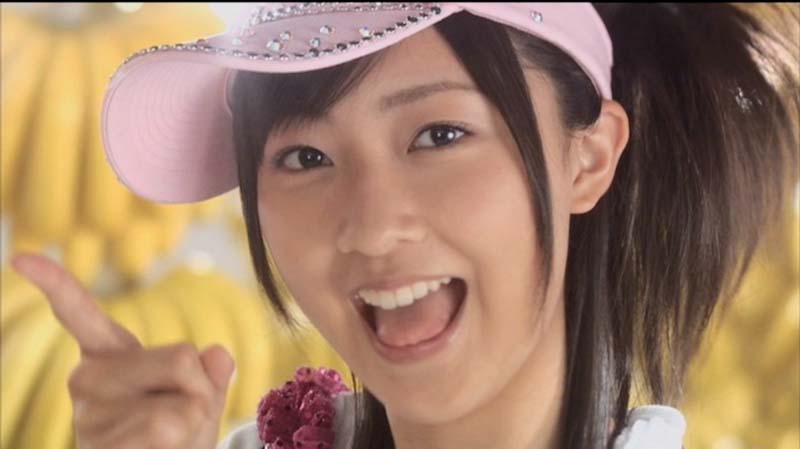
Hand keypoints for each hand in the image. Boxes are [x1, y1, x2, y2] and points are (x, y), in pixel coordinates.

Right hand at [11, 253, 235, 448]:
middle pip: (181, 358)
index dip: (53, 282)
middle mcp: (88, 378)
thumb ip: (211, 371)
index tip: (19, 256)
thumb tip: (217, 353)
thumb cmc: (177, 437)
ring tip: (168, 442)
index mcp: (108, 354)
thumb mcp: (201, 397)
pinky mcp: (99, 444)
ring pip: (181, 401)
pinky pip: (166, 427)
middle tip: (181, 417)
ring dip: (193, 421)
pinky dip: (182, 440)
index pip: (79, 313)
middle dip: (201, 388)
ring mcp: (90, 414)